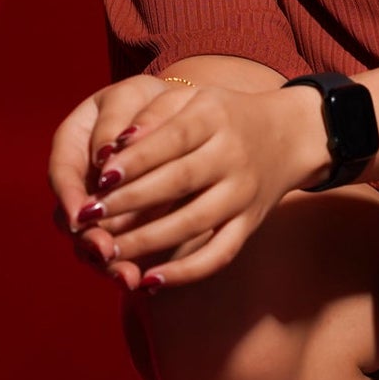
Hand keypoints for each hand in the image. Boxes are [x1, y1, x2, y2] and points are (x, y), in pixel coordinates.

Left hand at [54, 81, 317, 291]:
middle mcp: (233, 155)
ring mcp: (243, 193)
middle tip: (90, 217)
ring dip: (148, 240)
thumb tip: (114, 144)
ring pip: (194, 222)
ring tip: (107, 250)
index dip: (135, 159)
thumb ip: (154, 113)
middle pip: (179, 182)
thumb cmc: (223, 115)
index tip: (98, 177)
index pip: (171, 139)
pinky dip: (186, 272)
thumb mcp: (193, 98)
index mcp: (214, 116)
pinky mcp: (250, 224)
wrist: (288, 136)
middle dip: (130, 202)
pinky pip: (219, 253)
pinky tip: (150, 281)